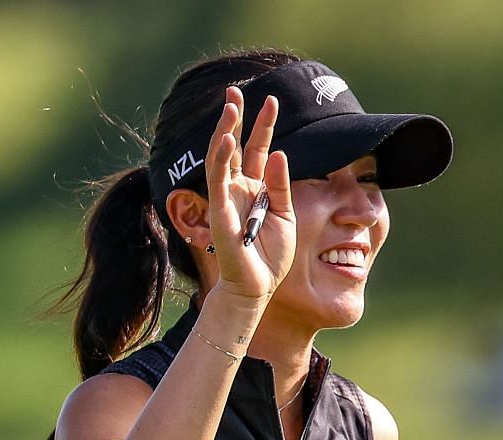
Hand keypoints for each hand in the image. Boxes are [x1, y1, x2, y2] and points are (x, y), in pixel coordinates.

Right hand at [205, 85, 295, 301]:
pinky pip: (217, 181)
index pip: (258, 149)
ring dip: (225, 131)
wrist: (259, 286)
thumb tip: (280, 152)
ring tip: (231, 106)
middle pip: (235, 146)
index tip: (271, 100)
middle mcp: (238, 189)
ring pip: (222, 157)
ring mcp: (226, 198)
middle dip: (234, 118)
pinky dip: (220, 160)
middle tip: (234, 90)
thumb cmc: (270, 255)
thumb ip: (280, 185)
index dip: (263, 125)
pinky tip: (226, 139)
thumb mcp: (285, 215)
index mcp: (255, 188)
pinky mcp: (219, 211)